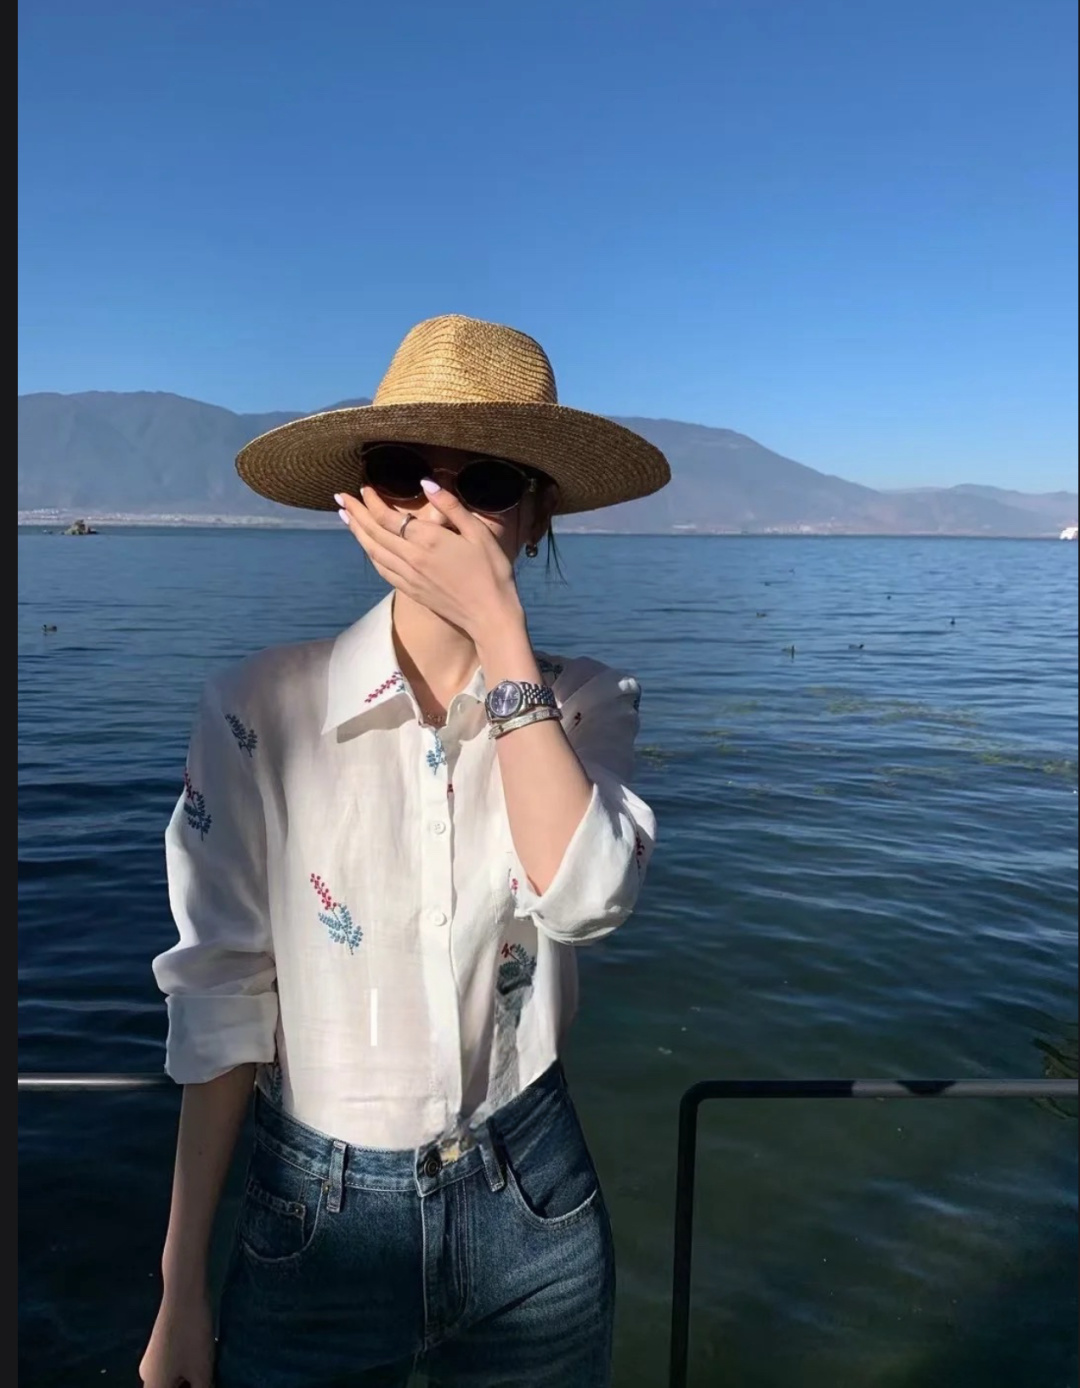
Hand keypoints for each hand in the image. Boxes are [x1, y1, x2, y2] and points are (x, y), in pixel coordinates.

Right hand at [139, 1288, 214, 1387]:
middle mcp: (147, 1377)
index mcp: (153, 1387)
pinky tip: (203, 1363)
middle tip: (209, 1381)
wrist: (184, 1294)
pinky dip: (186, 1372)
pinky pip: (171, 1369)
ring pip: (170, 1381)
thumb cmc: (192, 1336)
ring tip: (209, 1374)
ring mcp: (152, 1361)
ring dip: (188, 1382)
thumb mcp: (202, 1372)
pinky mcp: (160, 1348)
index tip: (204, 1385)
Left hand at [336, 484, 524, 642]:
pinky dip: (370, 554)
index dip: (372, 501)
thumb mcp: (478, 532)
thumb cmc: (491, 571)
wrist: (490, 615)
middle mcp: (412, 558)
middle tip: (340, 497)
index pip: (389, 516)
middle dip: (356, 513)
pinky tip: (366, 547)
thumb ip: (451, 506)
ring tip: (345, 517)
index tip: (363, 487)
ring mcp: (408, 576)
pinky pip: (382, 569)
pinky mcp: (411, 590)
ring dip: (357, 532)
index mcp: (428, 540)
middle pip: (374, 532)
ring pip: (373, 551)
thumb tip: (426, 483)